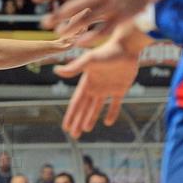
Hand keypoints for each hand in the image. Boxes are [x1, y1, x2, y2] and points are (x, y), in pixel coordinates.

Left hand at [31, 0, 154, 45]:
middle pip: (76, 6)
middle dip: (58, 15)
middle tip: (42, 22)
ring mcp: (111, 6)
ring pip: (88, 20)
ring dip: (72, 28)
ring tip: (58, 33)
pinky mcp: (120, 17)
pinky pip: (104, 30)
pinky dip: (92, 37)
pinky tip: (79, 42)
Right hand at [55, 23, 142, 138]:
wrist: (127, 46)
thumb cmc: (107, 51)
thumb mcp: (89, 60)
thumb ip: (74, 68)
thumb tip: (56, 71)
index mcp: (86, 83)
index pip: (76, 103)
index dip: (70, 116)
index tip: (65, 128)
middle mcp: (95, 87)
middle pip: (84, 109)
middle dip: (78, 122)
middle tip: (74, 136)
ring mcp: (107, 88)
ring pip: (97, 108)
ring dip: (90, 119)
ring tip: (85, 130)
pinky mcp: (121, 88)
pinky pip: (115, 104)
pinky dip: (112, 113)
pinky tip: (107, 122)